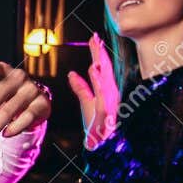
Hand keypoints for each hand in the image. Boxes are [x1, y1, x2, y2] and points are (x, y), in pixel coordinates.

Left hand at [67, 32, 119, 149]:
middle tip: (94, 37)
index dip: (98, 53)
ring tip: (95, 52)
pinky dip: (98, 83)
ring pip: (105, 81)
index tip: (93, 38)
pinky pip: (102, 95)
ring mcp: (110, 103)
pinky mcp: (105, 113)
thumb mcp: (86, 102)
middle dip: (100, 53)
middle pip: (105, 70)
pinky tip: (94, 72)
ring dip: (101, 66)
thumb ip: (81, 87)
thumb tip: (72, 73)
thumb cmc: (95, 125)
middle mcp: (111, 94)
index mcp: (107, 90)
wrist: (100, 144)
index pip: (101, 68)